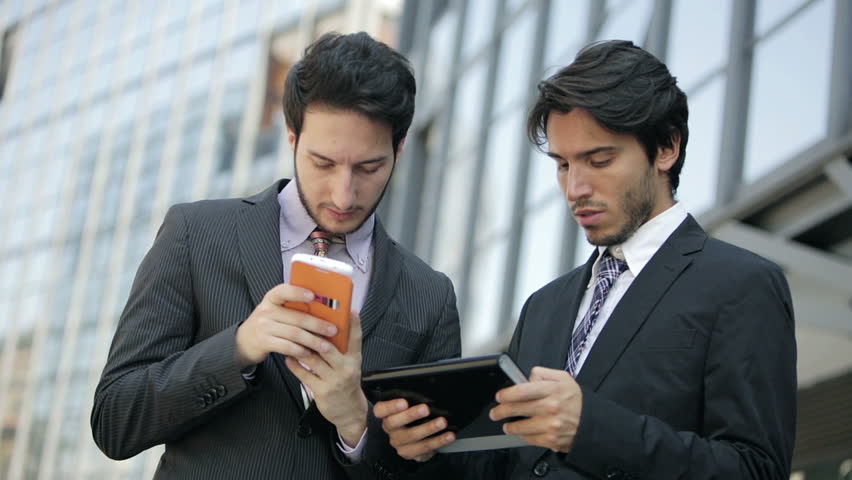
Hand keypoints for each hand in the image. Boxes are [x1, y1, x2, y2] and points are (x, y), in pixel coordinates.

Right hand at [235, 284, 338, 367]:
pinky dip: (300, 350)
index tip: (314, 295)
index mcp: (272, 298)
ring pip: (294, 333)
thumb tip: (324, 310)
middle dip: (317, 324)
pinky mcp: (263, 342)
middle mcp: (266, 310)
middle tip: (333, 330)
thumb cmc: (268, 323)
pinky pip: (286, 346)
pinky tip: (309, 353)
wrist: (244, 340)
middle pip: (296, 316)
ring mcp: (263, 326)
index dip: (298, 292)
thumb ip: (294, 307)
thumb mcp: (276, 310)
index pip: (284, 291)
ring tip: (325, 346)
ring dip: (312, 340)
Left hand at [285, 312, 367, 445]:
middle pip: (328, 347)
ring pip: (313, 359)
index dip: (353, 323)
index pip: (355, 338)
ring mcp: (333, 380)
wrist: (348, 411)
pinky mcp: (322, 391)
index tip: (349, 310)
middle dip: (313, 334)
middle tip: (302, 322)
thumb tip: (327, 329)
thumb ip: (342, 349)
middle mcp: (345, 368)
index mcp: (354, 360)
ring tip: (290, 338)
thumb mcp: (351, 365)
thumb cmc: (346, 384)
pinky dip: (294, 365)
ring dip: (300, 348)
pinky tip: (288, 358)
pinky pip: (304, 375)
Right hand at [373, 399, 454, 461]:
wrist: (416, 440)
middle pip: (394, 423)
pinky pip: (424, 448)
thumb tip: (427, 392)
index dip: (390, 406)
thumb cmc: (414, 419)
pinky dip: (438, 441)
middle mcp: (391, 429)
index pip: (380, 410)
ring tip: (442, 422)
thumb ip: (413, 400)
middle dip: (411, 415)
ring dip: (428, 428)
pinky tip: (447, 436)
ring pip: (411, 436)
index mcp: (387, 415)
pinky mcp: (409, 453)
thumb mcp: (411, 407)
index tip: (404, 402)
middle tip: (425, 409)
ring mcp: (399, 443)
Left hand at [489, 366, 581, 452]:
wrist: (592, 423)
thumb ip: (543, 373)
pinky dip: (523, 436)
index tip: (499, 396)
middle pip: (517, 408)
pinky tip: (522, 432)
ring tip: (507, 425)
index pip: (522, 390)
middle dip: (501, 411)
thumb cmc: (576, 400)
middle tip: (495, 412)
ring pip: (520, 426)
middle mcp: (551, 407)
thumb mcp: (563, 378)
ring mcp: (550, 425)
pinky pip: (529, 438)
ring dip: (510, 426)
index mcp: (552, 390)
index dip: (507, 394)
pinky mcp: (551, 439)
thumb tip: (528, 376)